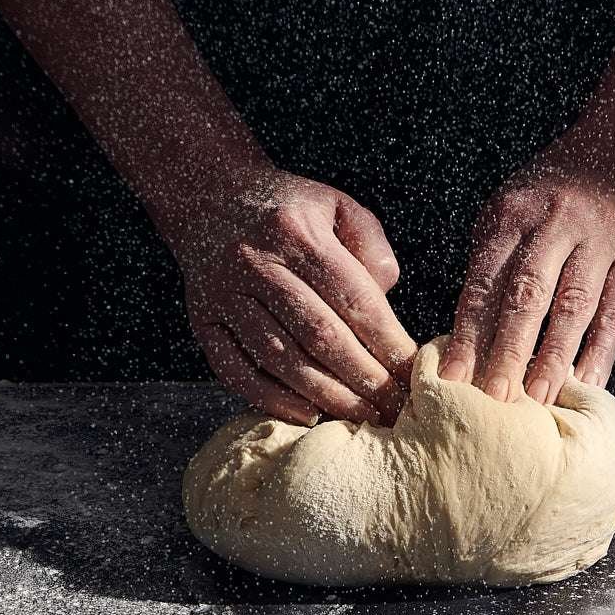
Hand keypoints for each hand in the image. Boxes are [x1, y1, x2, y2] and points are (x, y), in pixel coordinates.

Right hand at [169, 170, 417, 425]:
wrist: (206, 196)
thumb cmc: (285, 207)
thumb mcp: (337, 205)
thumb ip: (371, 246)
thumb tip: (386, 298)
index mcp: (297, 233)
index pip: (353, 298)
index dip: (387, 342)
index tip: (412, 373)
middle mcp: (257, 264)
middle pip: (319, 335)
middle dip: (363, 378)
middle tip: (394, 408)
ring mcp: (225, 295)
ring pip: (280, 358)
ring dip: (325, 395)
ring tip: (361, 417)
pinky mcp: (202, 320)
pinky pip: (235, 370)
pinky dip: (270, 398)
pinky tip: (307, 414)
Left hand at [440, 153, 614, 403]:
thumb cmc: (556, 189)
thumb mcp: (513, 206)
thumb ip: (494, 260)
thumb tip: (470, 335)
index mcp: (513, 213)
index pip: (485, 282)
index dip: (468, 333)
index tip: (454, 376)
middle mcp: (556, 223)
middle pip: (527, 296)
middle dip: (507, 350)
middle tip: (494, 398)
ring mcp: (600, 239)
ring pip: (573, 306)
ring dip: (554, 356)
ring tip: (538, 398)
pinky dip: (602, 349)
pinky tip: (587, 381)